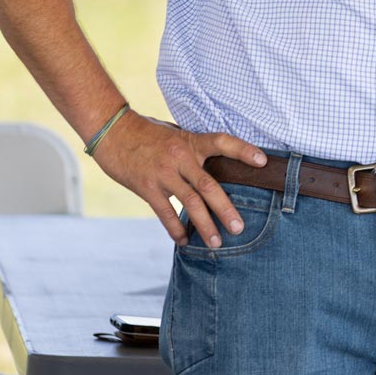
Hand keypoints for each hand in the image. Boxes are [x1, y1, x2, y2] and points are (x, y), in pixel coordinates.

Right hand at [91, 111, 267, 248]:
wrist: (112, 132)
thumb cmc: (148, 133)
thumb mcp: (177, 134)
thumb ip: (195, 149)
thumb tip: (217, 165)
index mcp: (191, 142)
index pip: (223, 142)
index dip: (244, 151)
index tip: (263, 162)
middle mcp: (180, 158)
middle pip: (209, 186)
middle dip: (226, 209)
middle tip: (239, 228)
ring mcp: (163, 174)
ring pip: (190, 203)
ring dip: (205, 225)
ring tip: (217, 242)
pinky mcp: (146, 187)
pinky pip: (165, 212)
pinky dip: (175, 228)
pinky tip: (184, 240)